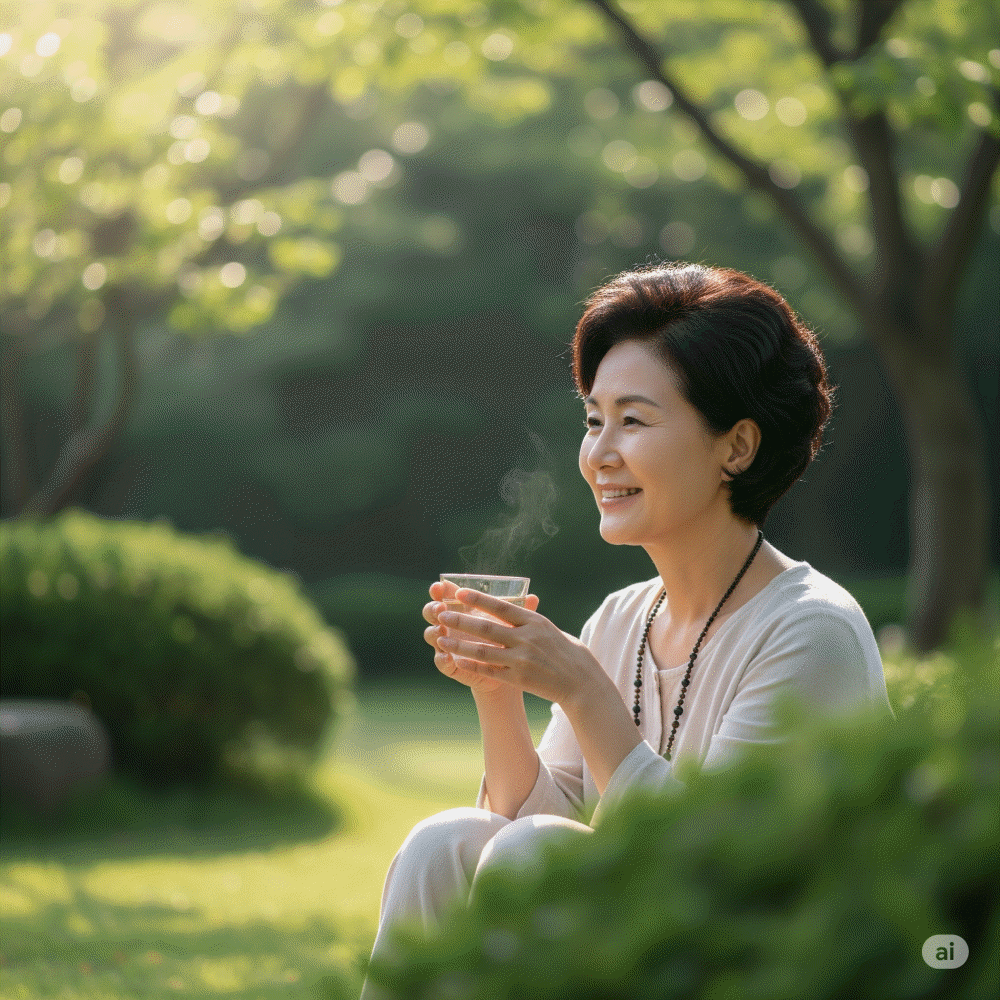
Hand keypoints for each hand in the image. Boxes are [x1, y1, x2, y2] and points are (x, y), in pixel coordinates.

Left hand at [425, 585, 605, 707]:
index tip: (459, 593)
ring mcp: (521, 660)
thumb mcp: (548, 628)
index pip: (501, 607)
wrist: (581, 682)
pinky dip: (471, 665)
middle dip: (461, 620)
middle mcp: (526, 638)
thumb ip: (528, 619)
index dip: (478, 599)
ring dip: (459, 644)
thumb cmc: (566, 651)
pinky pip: (489, 670)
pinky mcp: (518, 678)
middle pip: (487, 628)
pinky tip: (456, 660)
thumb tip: (509, 607)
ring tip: (440, 638)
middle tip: (440, 614)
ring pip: (483, 650)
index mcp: (534, 622)